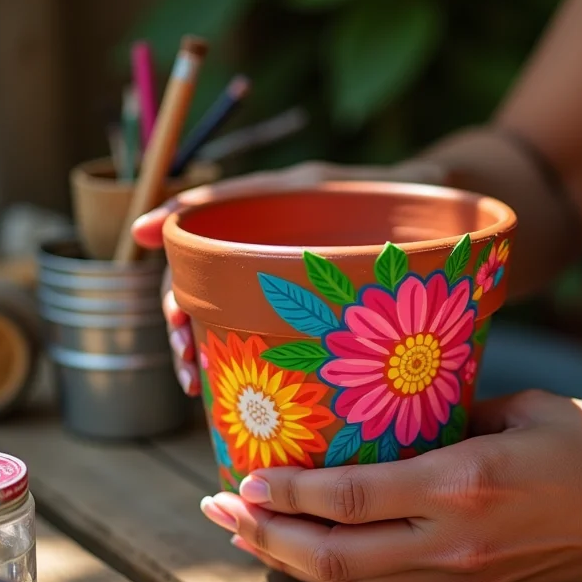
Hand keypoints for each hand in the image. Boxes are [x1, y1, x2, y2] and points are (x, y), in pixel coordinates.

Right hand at [133, 159, 446, 395]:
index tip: (143, 235)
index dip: (181, 212)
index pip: (229, 200)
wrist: (437, 227)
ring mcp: (278, 268)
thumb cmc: (420, 209)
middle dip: (179, 305)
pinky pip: (243, 324)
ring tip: (194, 381)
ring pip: (216, 300)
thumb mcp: (407, 201)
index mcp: (298, 197)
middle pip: (206, 263)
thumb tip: (429, 194)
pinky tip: (221, 386)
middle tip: (184, 350)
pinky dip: (226, 353)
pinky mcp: (286, 300)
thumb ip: (399, 205)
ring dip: (194, 339)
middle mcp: (278, 232)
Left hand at [200, 390, 581, 581]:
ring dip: (294, 563)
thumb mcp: (524, 407)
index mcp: (465, 483)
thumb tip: (402, 413)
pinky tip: (316, 551)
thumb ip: (455, 414)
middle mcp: (455, 540)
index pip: (351, 496)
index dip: (287, 492)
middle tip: (218, 515)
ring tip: (248, 539)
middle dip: (266, 539)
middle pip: (335, 558)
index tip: (242, 481)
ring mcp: (464, 576)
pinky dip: (342, 572)